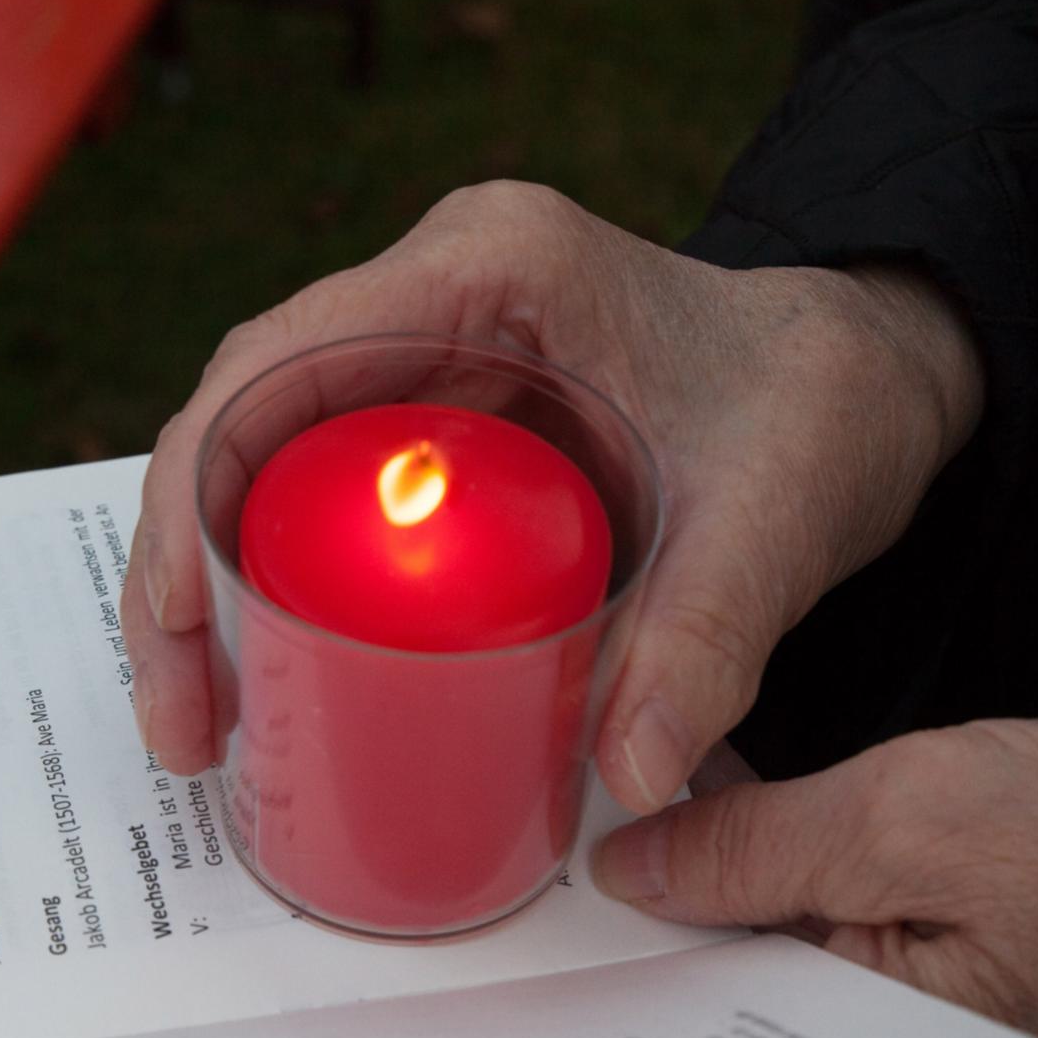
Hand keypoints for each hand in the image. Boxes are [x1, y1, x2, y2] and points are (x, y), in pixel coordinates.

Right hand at [123, 181, 983, 803]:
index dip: (194, 493)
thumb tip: (629, 775)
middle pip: (241, 419)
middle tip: (188, 725)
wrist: (857, 378)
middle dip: (180, 567)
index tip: (180, 626)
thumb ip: (714, 636)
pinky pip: (322, 492)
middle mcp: (431, 290)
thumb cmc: (817, 402)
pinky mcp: (437, 409)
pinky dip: (283, 585)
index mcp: (488, 262)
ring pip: (263, 459)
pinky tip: (282, 678)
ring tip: (210, 728)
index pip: (280, 362)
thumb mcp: (781, 515)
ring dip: (214, 586)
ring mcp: (426, 346)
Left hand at [593, 719, 1037, 1037]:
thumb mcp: (917, 816)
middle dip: (647, 889)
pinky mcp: (927, 969)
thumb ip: (759, 849)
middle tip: (569, 788)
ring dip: (707, 870)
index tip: (540, 829)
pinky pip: (816, 928)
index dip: (607, 908)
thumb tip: (628, 866)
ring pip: (756, 939)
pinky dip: (773, 869)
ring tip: (631, 781)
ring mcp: (893, 1014)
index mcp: (839, 1037)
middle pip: (705, 968)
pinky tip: (728, 804)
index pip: (676, 989)